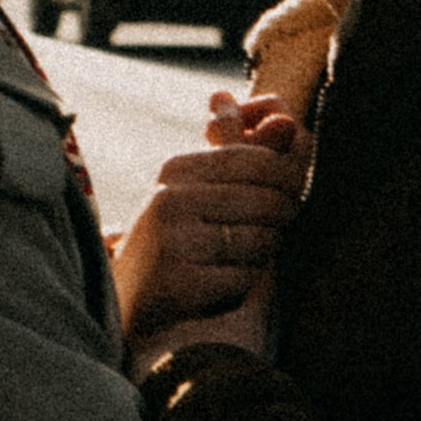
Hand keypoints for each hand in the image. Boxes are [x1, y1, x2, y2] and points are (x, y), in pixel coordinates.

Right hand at [114, 102, 306, 355]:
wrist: (128, 302)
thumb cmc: (178, 237)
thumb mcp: (201, 188)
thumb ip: (246, 150)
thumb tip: (288, 118)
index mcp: (176, 168)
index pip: (257, 159)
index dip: (288, 176)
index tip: (292, 191)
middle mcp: (169, 198)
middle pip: (265, 199)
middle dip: (283, 214)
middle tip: (281, 224)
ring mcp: (172, 240)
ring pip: (259, 239)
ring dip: (265, 252)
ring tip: (246, 254)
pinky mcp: (179, 281)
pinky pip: (244, 276)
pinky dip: (244, 282)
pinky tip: (226, 284)